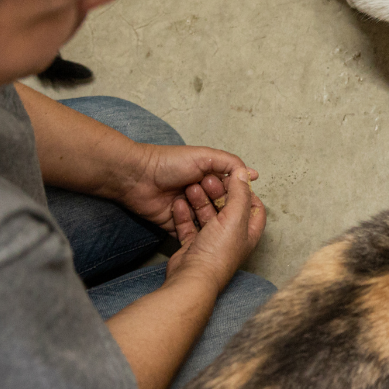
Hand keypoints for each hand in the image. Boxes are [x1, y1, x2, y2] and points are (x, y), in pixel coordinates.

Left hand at [117, 143, 258, 232]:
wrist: (136, 176)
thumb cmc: (169, 163)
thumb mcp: (206, 157)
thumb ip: (231, 164)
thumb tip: (252, 175)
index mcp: (209, 177)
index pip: (231, 190)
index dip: (237, 194)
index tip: (241, 197)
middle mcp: (201, 195)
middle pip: (221, 207)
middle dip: (219, 203)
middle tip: (211, 194)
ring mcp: (188, 211)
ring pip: (207, 221)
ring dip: (205, 215)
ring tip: (194, 202)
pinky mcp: (175, 224)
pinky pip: (189, 232)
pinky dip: (191, 228)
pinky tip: (190, 220)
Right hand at [166, 171, 265, 288]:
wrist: (192, 278)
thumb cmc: (217, 253)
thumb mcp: (234, 217)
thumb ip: (240, 194)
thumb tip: (244, 174)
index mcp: (249, 233)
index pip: (254, 208)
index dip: (246, 192)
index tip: (234, 179)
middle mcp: (232, 238)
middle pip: (227, 209)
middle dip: (218, 193)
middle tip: (206, 179)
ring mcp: (212, 242)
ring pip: (206, 216)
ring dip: (199, 201)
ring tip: (190, 187)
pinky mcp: (193, 246)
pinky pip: (189, 226)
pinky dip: (184, 214)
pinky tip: (178, 203)